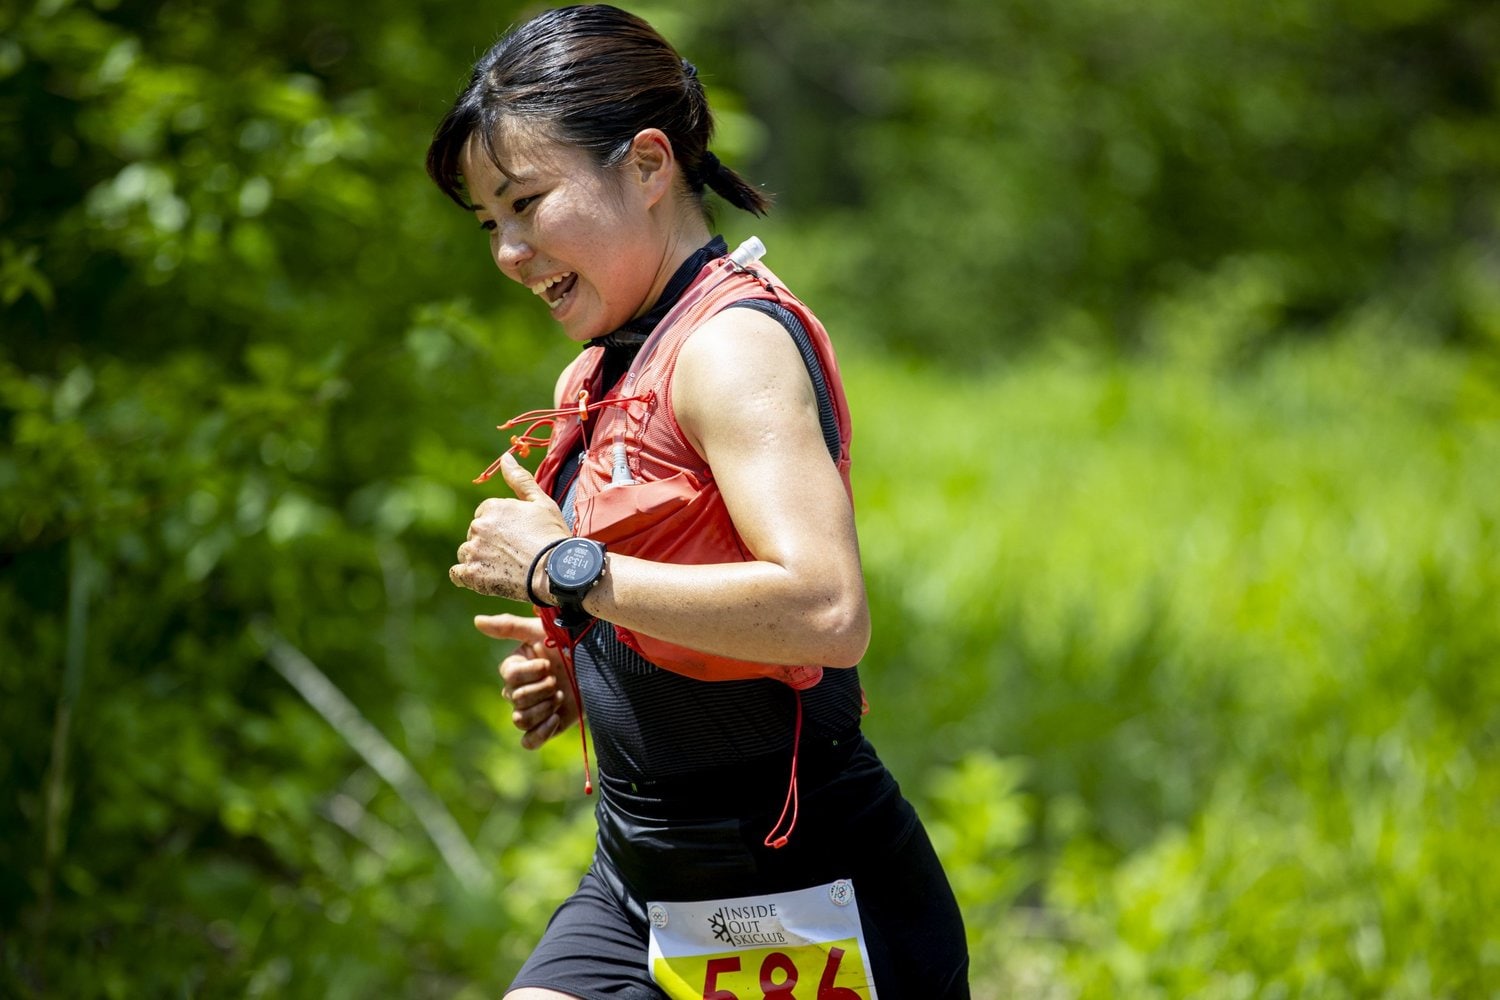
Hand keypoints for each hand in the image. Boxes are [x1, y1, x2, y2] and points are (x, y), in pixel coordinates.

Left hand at [451, 453, 569, 600]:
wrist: (556, 571)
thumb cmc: (551, 535)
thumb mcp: (541, 502)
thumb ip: (520, 479)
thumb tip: (505, 457)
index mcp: (492, 508)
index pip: (486, 513)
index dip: (502, 525)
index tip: (517, 536)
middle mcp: (478, 527)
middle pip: (476, 533)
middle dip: (490, 541)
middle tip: (514, 552)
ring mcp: (473, 552)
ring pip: (467, 552)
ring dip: (480, 558)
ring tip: (504, 567)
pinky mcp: (472, 575)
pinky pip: (458, 574)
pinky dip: (467, 576)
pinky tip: (483, 577)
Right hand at [475, 613, 577, 749]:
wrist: (598, 666)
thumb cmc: (568, 643)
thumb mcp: (542, 630)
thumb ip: (509, 626)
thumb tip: (477, 621)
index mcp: (514, 668)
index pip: (510, 676)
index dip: (532, 672)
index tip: (548, 664)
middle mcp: (518, 690)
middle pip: (516, 699)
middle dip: (542, 689)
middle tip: (558, 681)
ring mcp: (531, 710)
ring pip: (520, 720)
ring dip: (544, 708)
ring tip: (560, 696)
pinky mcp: (545, 727)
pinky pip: (528, 742)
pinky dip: (540, 733)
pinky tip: (556, 718)